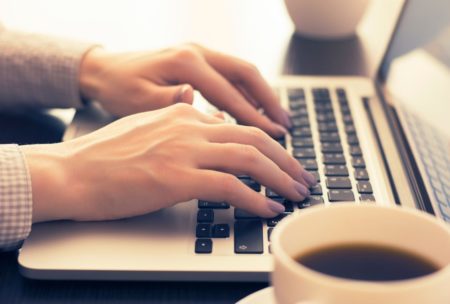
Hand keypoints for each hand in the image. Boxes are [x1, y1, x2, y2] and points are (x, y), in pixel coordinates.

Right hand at [22, 104, 314, 222]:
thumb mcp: (150, 132)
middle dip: (284, 159)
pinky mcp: (177, 177)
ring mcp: (184, 149)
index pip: (238, 125)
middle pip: (253, 137)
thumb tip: (214, 137)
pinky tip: (268, 209)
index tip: (281, 160)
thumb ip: (184, 132)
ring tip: (295, 194)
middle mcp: (188, 125)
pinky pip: (230, 186)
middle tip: (301, 177)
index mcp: (182, 112)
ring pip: (249, 158)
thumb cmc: (105, 158)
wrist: (72, 172)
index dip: (267, 145)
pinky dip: (255, 199)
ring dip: (279, 177)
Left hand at [79, 44, 290, 137]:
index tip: (274, 138)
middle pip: (247, 74)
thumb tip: (206, 109)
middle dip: (270, 102)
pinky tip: (253, 111)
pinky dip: (246, 93)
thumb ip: (173, 104)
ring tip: (278, 121)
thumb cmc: (117, 89)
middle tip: (286, 128)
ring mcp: (199, 53)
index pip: (230, 94)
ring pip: (242, 73)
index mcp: (186, 63)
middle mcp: (198, 52)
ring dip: (262, 96)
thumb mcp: (138, 101)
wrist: (101, 70)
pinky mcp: (197, 60)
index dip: (254, 118)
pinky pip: (230, 75)